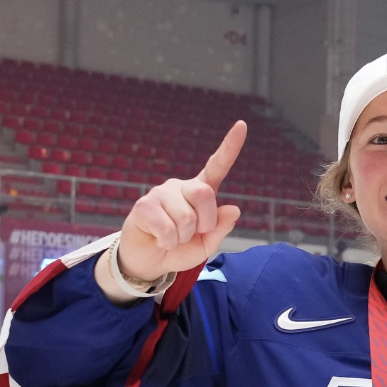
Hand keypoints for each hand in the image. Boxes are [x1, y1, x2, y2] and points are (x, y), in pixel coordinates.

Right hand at [116, 121, 247, 280]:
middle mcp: (181, 187)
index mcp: (199, 192)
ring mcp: (161, 194)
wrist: (150, 262)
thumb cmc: (179, 249)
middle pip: (204, 194)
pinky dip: (168, 242)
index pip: (217, 166)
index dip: (230, 147)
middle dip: (204, 223)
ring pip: (186, 217)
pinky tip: (160, 239)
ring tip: (172, 238)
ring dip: (183, 237)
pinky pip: (167, 228)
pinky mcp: (144, 206)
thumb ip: (220, 228)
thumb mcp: (206, 243)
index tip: (242, 125)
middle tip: (191, 234)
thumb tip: (234, 209)